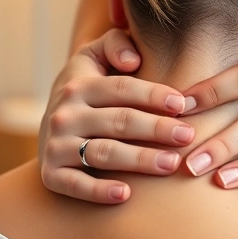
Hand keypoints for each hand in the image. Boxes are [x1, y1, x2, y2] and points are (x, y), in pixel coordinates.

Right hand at [39, 28, 194, 203]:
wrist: (48, 131)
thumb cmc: (87, 92)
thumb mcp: (93, 58)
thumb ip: (115, 44)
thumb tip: (133, 60)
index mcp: (78, 85)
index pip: (121, 88)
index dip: (153, 95)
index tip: (183, 104)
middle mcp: (64, 114)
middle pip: (118, 121)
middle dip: (156, 128)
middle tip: (188, 136)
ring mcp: (56, 146)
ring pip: (103, 153)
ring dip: (139, 159)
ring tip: (171, 164)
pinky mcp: (51, 175)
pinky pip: (76, 185)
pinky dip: (99, 191)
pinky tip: (126, 195)